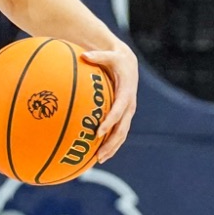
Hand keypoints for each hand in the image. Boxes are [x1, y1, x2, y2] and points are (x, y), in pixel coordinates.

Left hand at [79, 41, 138, 164]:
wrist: (128, 64)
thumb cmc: (116, 59)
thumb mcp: (109, 55)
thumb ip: (97, 56)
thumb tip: (84, 55)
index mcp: (126, 94)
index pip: (118, 111)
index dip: (109, 122)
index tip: (98, 132)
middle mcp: (129, 106)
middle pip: (122, 129)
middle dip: (111, 143)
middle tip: (99, 154)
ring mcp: (127, 113)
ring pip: (121, 134)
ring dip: (111, 148)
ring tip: (98, 159)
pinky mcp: (123, 116)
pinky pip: (118, 132)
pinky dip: (110, 143)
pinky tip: (98, 153)